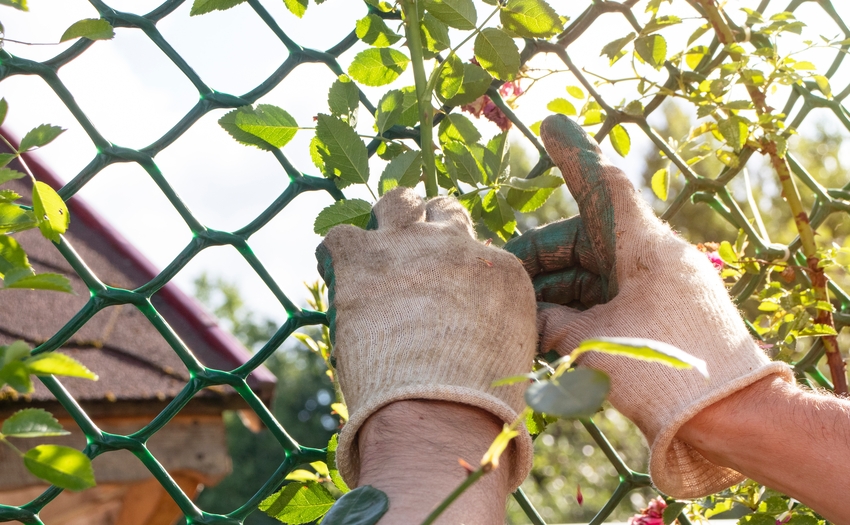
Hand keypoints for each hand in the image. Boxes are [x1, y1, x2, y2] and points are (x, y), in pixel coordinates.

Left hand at [316, 188, 536, 491]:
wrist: (439, 407)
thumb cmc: (477, 401)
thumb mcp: (510, 357)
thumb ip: (495, 330)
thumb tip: (475, 335)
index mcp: (499, 270)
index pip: (475, 247)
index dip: (456, 266)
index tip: (444, 289)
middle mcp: (457, 246)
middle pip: (443, 210)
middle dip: (427, 224)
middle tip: (410, 252)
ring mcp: (408, 246)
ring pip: (396, 202)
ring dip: (385, 218)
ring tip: (372, 248)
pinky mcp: (362, 258)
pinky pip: (339, 235)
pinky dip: (333, 255)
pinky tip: (334, 277)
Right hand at [504, 115, 792, 497]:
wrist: (734, 415)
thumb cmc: (665, 370)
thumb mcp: (593, 343)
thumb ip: (551, 323)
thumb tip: (528, 316)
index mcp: (641, 245)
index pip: (602, 184)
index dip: (573, 152)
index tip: (550, 123)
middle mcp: (647, 258)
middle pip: (579, 241)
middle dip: (536, 264)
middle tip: (498, 289)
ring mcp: (653, 287)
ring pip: (588, 276)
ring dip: (553, 297)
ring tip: (518, 325)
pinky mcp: (657, 315)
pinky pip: (605, 301)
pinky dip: (576, 315)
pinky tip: (546, 338)